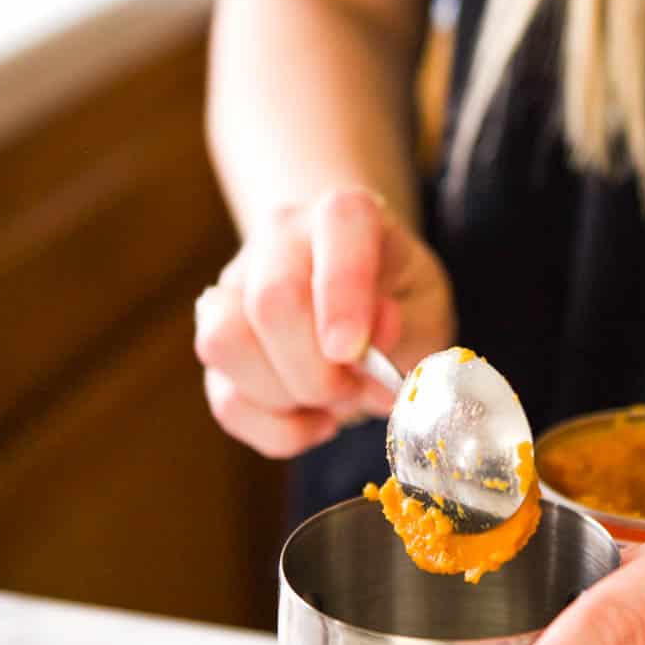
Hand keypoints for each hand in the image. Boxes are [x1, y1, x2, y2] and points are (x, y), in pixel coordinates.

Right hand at [194, 185, 454, 457]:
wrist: (358, 303)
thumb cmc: (397, 300)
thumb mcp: (426, 307)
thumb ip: (406, 326)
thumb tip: (372, 342)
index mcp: (344, 214)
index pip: (338, 226)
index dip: (343, 292)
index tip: (352, 351)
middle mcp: (280, 240)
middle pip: (271, 300)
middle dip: (316, 370)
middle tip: (356, 390)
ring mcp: (235, 289)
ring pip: (225, 343)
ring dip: (287, 397)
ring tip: (333, 403)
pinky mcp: (217, 343)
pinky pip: (225, 397)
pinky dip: (276, 429)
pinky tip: (314, 422)